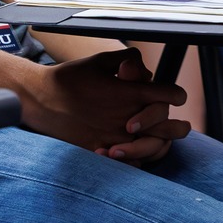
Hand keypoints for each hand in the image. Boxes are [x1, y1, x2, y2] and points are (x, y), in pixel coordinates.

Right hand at [20, 49, 188, 156]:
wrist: (41, 100)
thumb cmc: (70, 78)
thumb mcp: (100, 61)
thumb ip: (128, 60)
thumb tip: (144, 68)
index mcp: (130, 93)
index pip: (171, 95)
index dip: (176, 94)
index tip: (175, 96)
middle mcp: (128, 117)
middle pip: (171, 127)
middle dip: (179, 125)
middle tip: (181, 124)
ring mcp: (117, 137)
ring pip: (155, 148)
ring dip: (162, 143)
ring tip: (163, 140)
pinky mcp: (103, 151)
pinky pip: (132, 162)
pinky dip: (139, 158)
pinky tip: (138, 151)